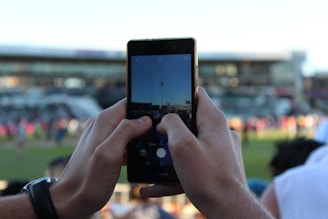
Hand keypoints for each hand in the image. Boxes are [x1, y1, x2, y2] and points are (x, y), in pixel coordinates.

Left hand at [50, 99, 151, 218]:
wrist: (70, 201)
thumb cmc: (88, 181)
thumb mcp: (110, 155)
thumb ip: (126, 132)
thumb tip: (145, 120)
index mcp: (103, 121)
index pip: (128, 103)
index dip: (145, 108)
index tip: (158, 119)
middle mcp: (100, 125)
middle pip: (129, 115)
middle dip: (144, 123)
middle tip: (156, 136)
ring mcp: (100, 136)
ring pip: (127, 128)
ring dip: (138, 136)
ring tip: (148, 148)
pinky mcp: (102, 148)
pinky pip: (121, 141)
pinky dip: (131, 146)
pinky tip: (137, 158)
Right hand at [141, 88, 270, 217]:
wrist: (228, 209)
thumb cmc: (207, 177)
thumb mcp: (182, 145)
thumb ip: (171, 124)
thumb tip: (165, 121)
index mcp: (213, 120)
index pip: (197, 94)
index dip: (180, 94)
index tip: (164, 101)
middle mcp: (219, 132)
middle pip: (190, 120)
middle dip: (170, 129)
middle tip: (155, 135)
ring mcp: (220, 149)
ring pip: (190, 144)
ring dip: (170, 153)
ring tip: (152, 163)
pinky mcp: (217, 165)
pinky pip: (193, 163)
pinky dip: (176, 171)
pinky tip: (154, 186)